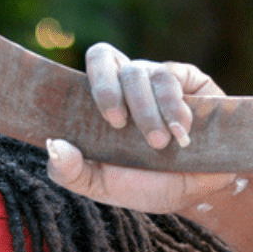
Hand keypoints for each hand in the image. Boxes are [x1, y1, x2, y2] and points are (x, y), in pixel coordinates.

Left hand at [46, 43, 237, 213]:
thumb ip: (72, 172)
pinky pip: (175, 79)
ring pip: (144, 73)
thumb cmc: (147, 185)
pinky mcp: (190, 80)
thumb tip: (54, 146)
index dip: (94, 81)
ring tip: (161, 144)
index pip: (90, 66)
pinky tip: (182, 133)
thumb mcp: (104, 187)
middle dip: (110, 91)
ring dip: (149, 111)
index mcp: (104, 100)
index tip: (109, 120)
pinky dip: (176, 108)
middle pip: (108, 56)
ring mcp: (158, 78)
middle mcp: (128, 82)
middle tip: (119, 124)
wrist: (198, 194)